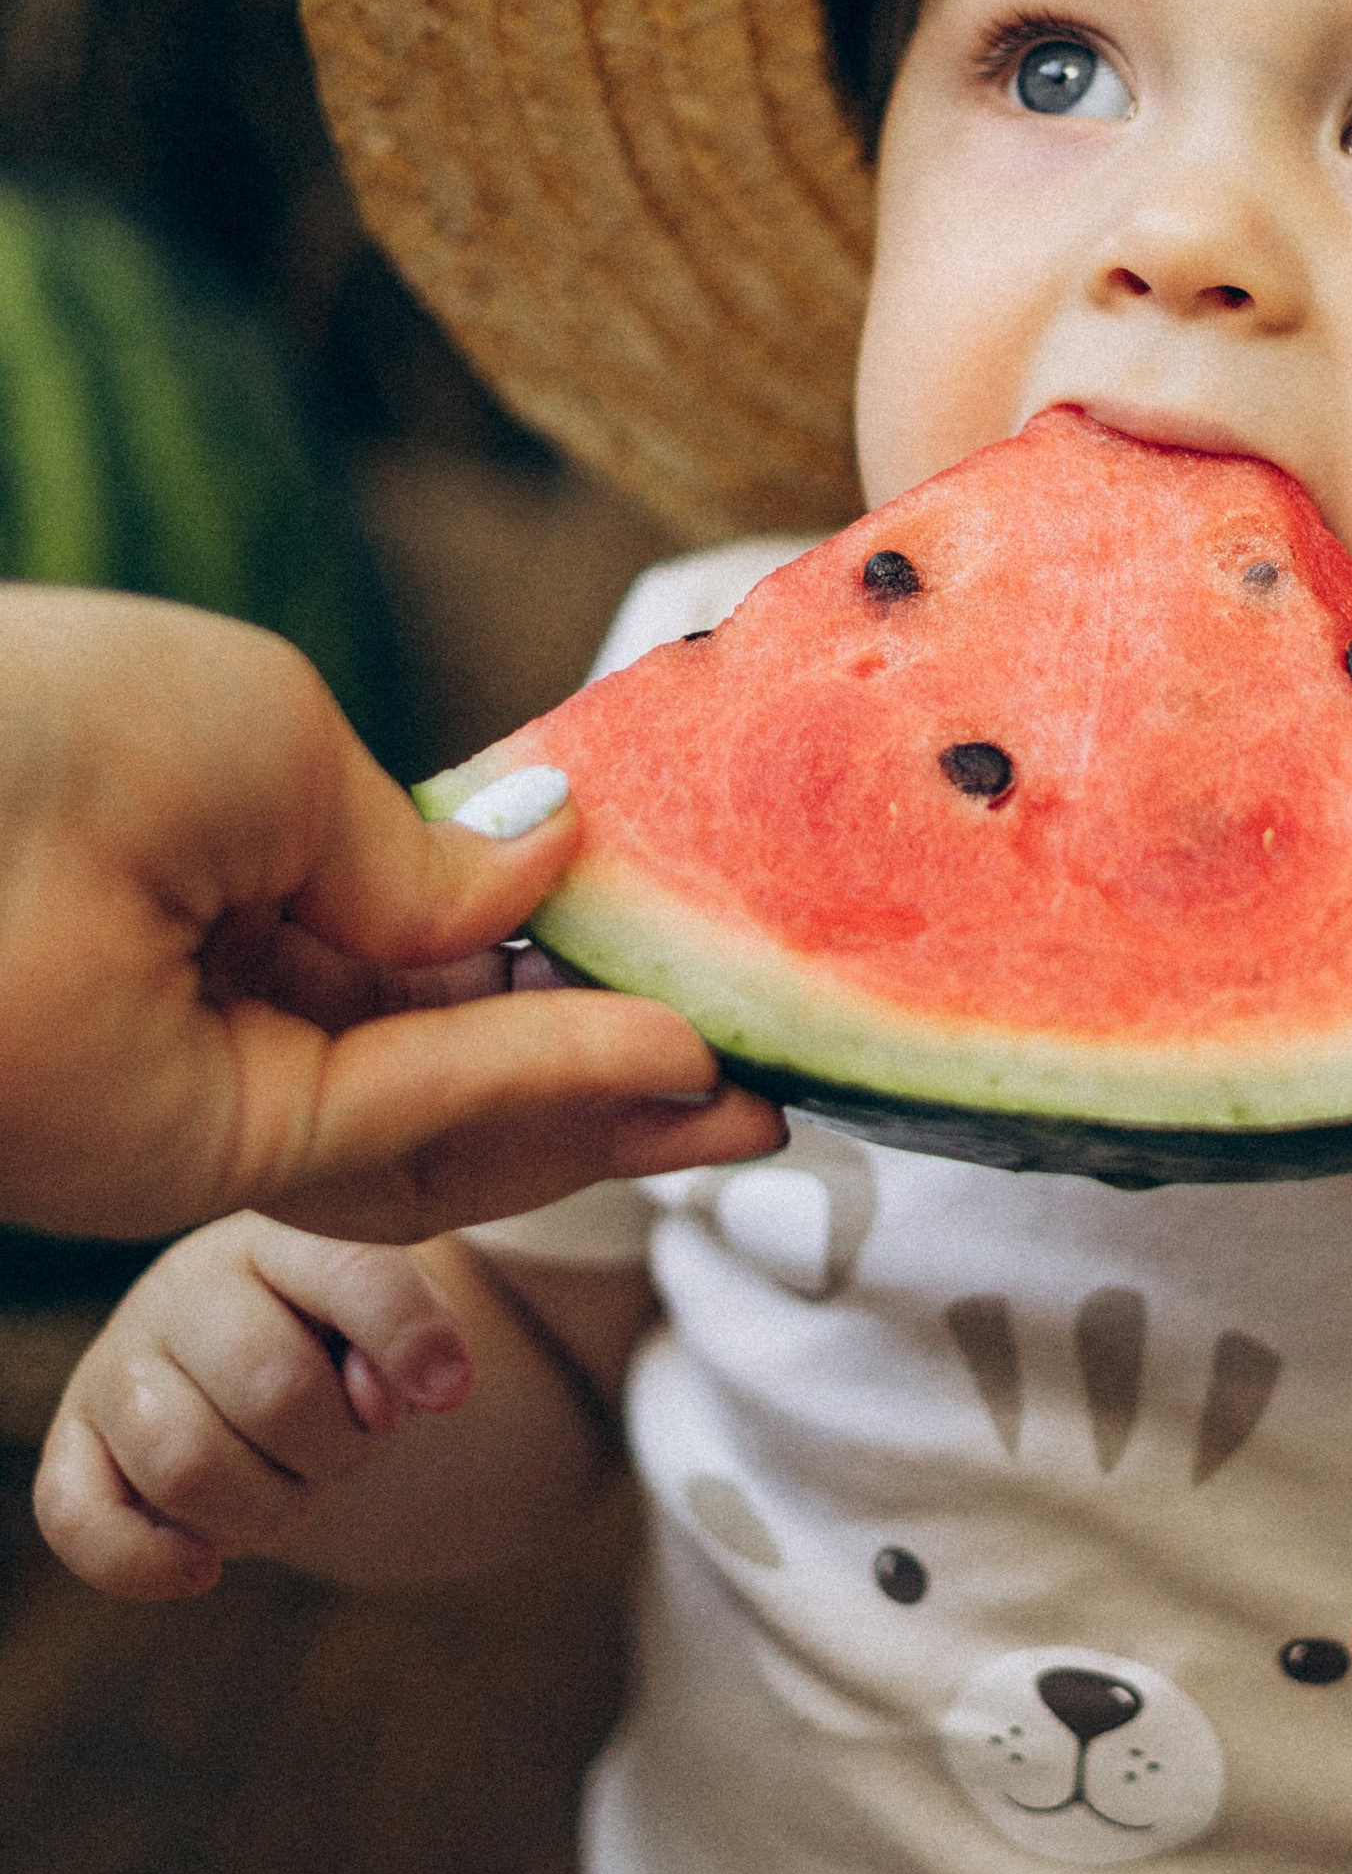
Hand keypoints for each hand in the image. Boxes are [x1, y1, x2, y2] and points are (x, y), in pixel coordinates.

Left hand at [0, 589, 781, 1240]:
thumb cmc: (39, 714)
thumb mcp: (267, 733)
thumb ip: (412, 846)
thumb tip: (547, 869)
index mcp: (212, 867)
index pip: (417, 945)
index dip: (556, 961)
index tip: (685, 956)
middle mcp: (214, 993)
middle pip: (452, 1054)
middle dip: (611, 1070)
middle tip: (757, 1068)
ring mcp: (208, 1084)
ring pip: (446, 1123)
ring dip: (607, 1110)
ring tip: (750, 1090)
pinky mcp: (200, 1159)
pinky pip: (401, 1129)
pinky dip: (539, 1095)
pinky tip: (660, 1060)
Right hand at [34, 1216, 471, 1599]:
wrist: (251, 1354)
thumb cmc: (337, 1338)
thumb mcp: (390, 1328)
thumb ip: (403, 1345)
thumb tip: (379, 1404)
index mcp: (281, 1233)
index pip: (348, 1270)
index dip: (406, 1336)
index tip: (453, 1393)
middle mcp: (185, 1287)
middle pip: (271, 1386)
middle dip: (337, 1448)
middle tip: (349, 1450)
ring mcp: (118, 1366)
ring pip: (184, 1462)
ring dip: (265, 1507)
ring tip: (289, 1488)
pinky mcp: (72, 1447)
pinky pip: (79, 1521)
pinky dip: (148, 1563)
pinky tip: (205, 1567)